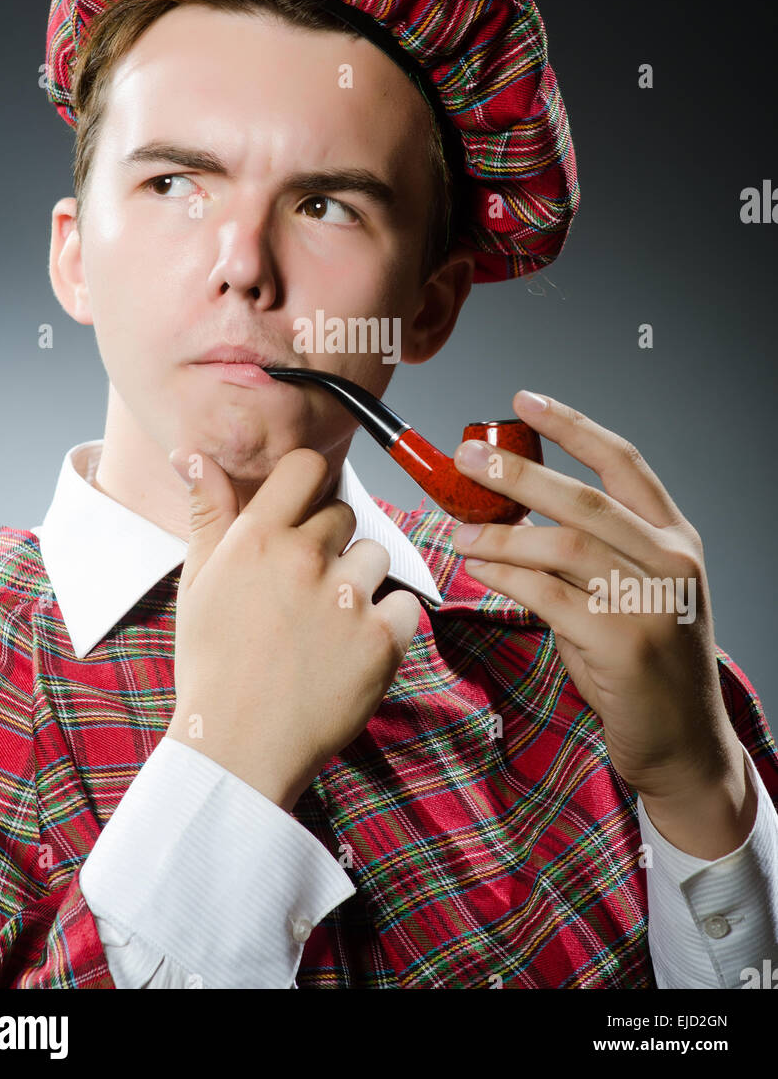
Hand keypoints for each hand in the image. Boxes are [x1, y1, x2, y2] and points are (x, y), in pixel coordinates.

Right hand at [165, 445, 420, 812]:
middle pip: (343, 515)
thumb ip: (209, 513)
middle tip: (303, 593)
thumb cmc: (212, 665)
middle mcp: (304, 558)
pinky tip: (354, 649)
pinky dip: (389, 624)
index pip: (307, 467)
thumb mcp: (197, 583)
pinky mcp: (383, 638)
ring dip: (360, 582)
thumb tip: (193, 454)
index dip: (309, 484)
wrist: (236, 749)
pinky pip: (405, 604)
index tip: (304, 511)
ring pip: (376, 556)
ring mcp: (348, 597)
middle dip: (329, 545)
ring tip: (327, 624)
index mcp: (257, 538)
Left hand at [450, 391, 748, 833]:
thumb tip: (508, 515)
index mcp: (673, 537)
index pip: (622, 462)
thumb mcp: (631, 591)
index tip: (524, 402)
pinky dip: (507, 578)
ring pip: (564, 546)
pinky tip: (479, 570)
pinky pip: (551, 597)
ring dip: (501, 535)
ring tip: (458, 530)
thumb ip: (585, 552)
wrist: (686, 742)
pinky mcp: (625, 644)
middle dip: (517, 474)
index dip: (571, 426)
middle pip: (584, 499)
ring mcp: (651, 601)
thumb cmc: (648, 664)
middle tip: (466, 459)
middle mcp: (670, 560)